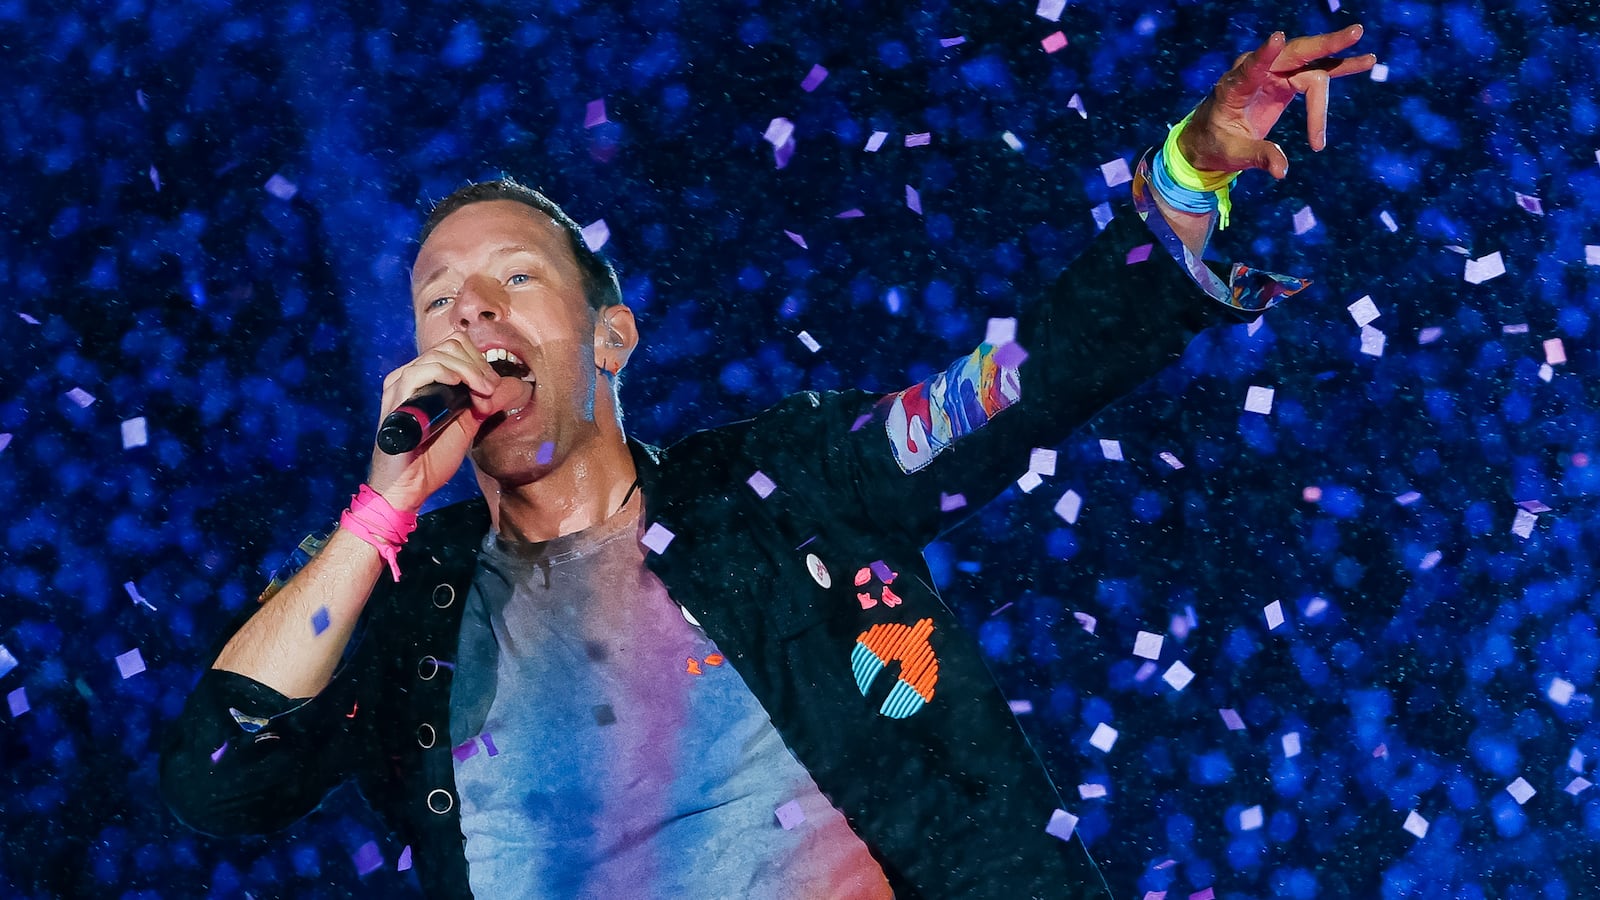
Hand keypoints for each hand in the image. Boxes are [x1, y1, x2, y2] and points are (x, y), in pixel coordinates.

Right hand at [366, 335, 532, 511]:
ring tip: (481, 395)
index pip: (457, 346)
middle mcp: (412, 375)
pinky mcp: (395, 398)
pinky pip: (419, 372)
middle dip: (479, 366)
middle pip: (451, 345)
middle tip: (490, 392)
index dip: (481, 362)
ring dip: (469, 371)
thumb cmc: (433, 457)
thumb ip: (489, 402)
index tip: (493, 389)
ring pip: (440, 354)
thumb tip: (517, 384)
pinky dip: (445, 374)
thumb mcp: (469, 424)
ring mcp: (401, 384)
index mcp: (427, 377)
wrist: (410, 486)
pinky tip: (459, 387)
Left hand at [1179, 25, 1375, 179]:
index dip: (1264, 55)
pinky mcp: (1286, 81)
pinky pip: (1317, 74)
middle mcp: (1257, 73)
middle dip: (1325, 45)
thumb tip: (1282, 170)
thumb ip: (1258, 157)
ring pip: (1311, 65)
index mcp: (1235, 87)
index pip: (1251, 67)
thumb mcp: (1233, 154)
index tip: (1277, 38)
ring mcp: (1274, 74)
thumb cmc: (1216, 144)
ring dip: (1340, 61)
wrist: (1211, 139)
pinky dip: (1339, 69)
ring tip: (1369, 59)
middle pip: (1294, 53)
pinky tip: (1365, 62)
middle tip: (1354, 34)